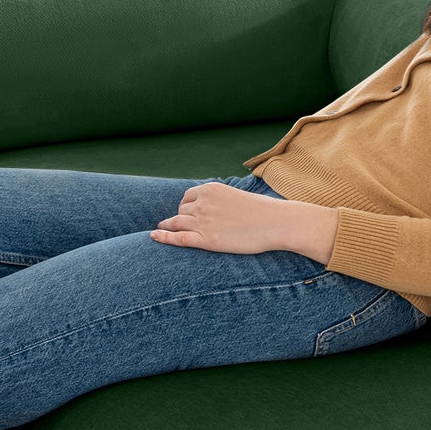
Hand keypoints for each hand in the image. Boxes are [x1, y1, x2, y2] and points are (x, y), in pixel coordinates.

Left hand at [151, 181, 287, 254]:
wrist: (276, 223)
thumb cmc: (263, 211)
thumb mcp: (237, 196)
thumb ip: (221, 200)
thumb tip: (215, 208)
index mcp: (211, 189)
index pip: (187, 197)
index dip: (184, 207)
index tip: (185, 214)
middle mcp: (203, 203)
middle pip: (181, 212)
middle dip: (180, 219)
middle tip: (177, 226)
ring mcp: (203, 221)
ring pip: (177, 224)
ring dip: (169, 227)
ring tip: (161, 230)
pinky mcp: (206, 240)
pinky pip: (178, 238)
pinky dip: (163, 237)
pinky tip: (153, 236)